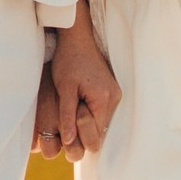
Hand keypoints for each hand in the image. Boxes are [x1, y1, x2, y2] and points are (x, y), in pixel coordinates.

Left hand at [34, 0, 120, 160]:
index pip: (96, 136)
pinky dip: (91, 114)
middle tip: (67, 124)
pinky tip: (78, 107)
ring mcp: (115, 95)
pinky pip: (103, 112)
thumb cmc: (68, 60)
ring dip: (87, 123)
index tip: (67, 134)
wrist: (78, 38)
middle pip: (101, 131)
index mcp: (104, 100)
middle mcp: (114, 99)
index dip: (81, 139)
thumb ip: (67, 116)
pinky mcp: (112, 91)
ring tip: (71, 113)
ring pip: (102, 123)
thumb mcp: (64, 89)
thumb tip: (69, 141)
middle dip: (84, 133)